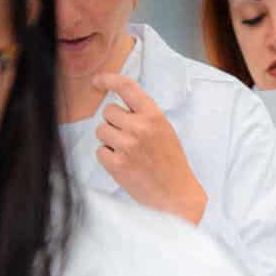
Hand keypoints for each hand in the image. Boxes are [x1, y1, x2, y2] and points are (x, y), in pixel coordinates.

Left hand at [93, 73, 207, 223]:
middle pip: (108, 112)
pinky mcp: (117, 164)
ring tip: (128, 153)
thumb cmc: (171, 163)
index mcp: (154, 116)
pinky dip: (109, 157)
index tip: (98, 81)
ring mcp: (127, 146)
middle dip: (114, 123)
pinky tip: (125, 165)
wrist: (177, 195)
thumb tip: (116, 106)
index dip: (108, 80)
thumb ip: (144, 117)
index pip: (127, 87)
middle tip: (129, 138)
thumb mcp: (165, 131)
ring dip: (110, 140)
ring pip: (101, 130)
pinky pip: (100, 151)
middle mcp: (140, 128)